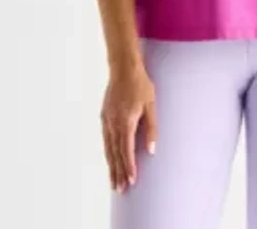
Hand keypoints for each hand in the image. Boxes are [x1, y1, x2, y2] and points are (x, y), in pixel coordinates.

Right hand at [100, 63, 157, 192]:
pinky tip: (109, 159)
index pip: (127, 150)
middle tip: (120, 190)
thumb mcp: (151, 104)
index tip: (131, 181)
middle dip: (118, 173)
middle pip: (115, 154)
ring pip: (108, 149)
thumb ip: (152, 128)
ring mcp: (106, 120)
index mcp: (126, 122)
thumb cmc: (141, 84)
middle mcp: (113, 124)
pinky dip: (107, 153)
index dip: (129, 167)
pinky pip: (105, 139)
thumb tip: (152, 150)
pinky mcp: (104, 116)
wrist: (123, 68)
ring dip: (111, 166)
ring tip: (113, 181)